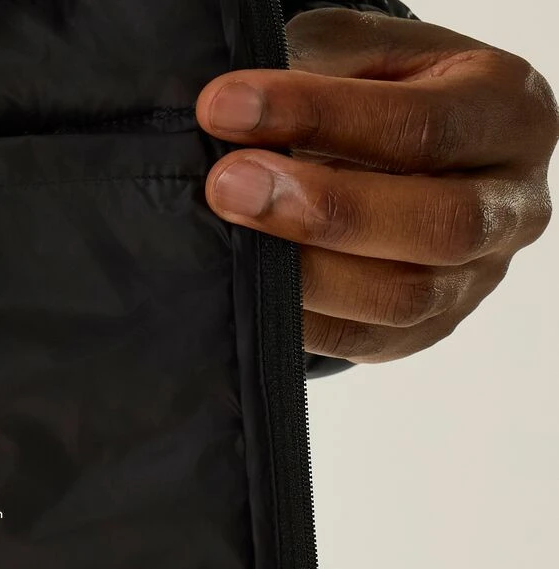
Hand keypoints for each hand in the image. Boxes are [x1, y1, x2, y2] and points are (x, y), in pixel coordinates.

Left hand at [196, 8, 557, 361]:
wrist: (413, 166)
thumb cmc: (388, 99)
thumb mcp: (371, 56)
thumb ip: (324, 63)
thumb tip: (240, 104)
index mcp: (509, 113)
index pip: (421, 123)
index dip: (317, 115)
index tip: (225, 106)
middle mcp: (512, 204)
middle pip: (436, 224)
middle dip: (323, 207)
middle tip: (228, 184)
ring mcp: (477, 278)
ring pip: (403, 296)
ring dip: (307, 273)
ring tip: (234, 239)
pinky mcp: (429, 330)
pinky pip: (367, 343)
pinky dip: (304, 321)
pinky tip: (252, 292)